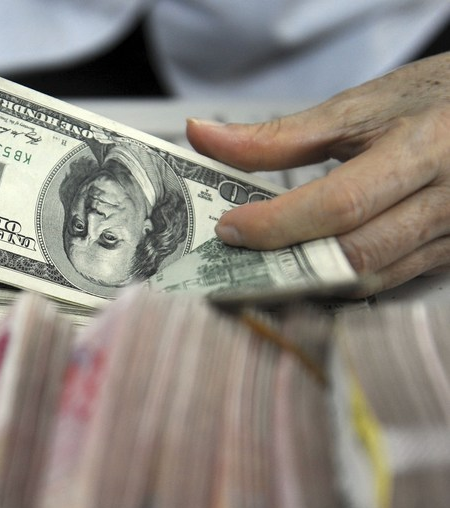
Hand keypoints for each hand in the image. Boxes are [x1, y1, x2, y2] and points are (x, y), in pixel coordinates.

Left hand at [186, 52, 449, 295]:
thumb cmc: (429, 103)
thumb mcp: (358, 108)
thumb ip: (278, 135)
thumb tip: (204, 137)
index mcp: (423, 149)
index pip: (339, 204)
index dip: (278, 223)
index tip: (229, 227)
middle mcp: (448, 200)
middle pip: (352, 253)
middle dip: (284, 260)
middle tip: (233, 256)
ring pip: (367, 279)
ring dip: (306, 279)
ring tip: (258, 264)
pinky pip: (384, 283)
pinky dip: (336, 280)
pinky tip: (302, 269)